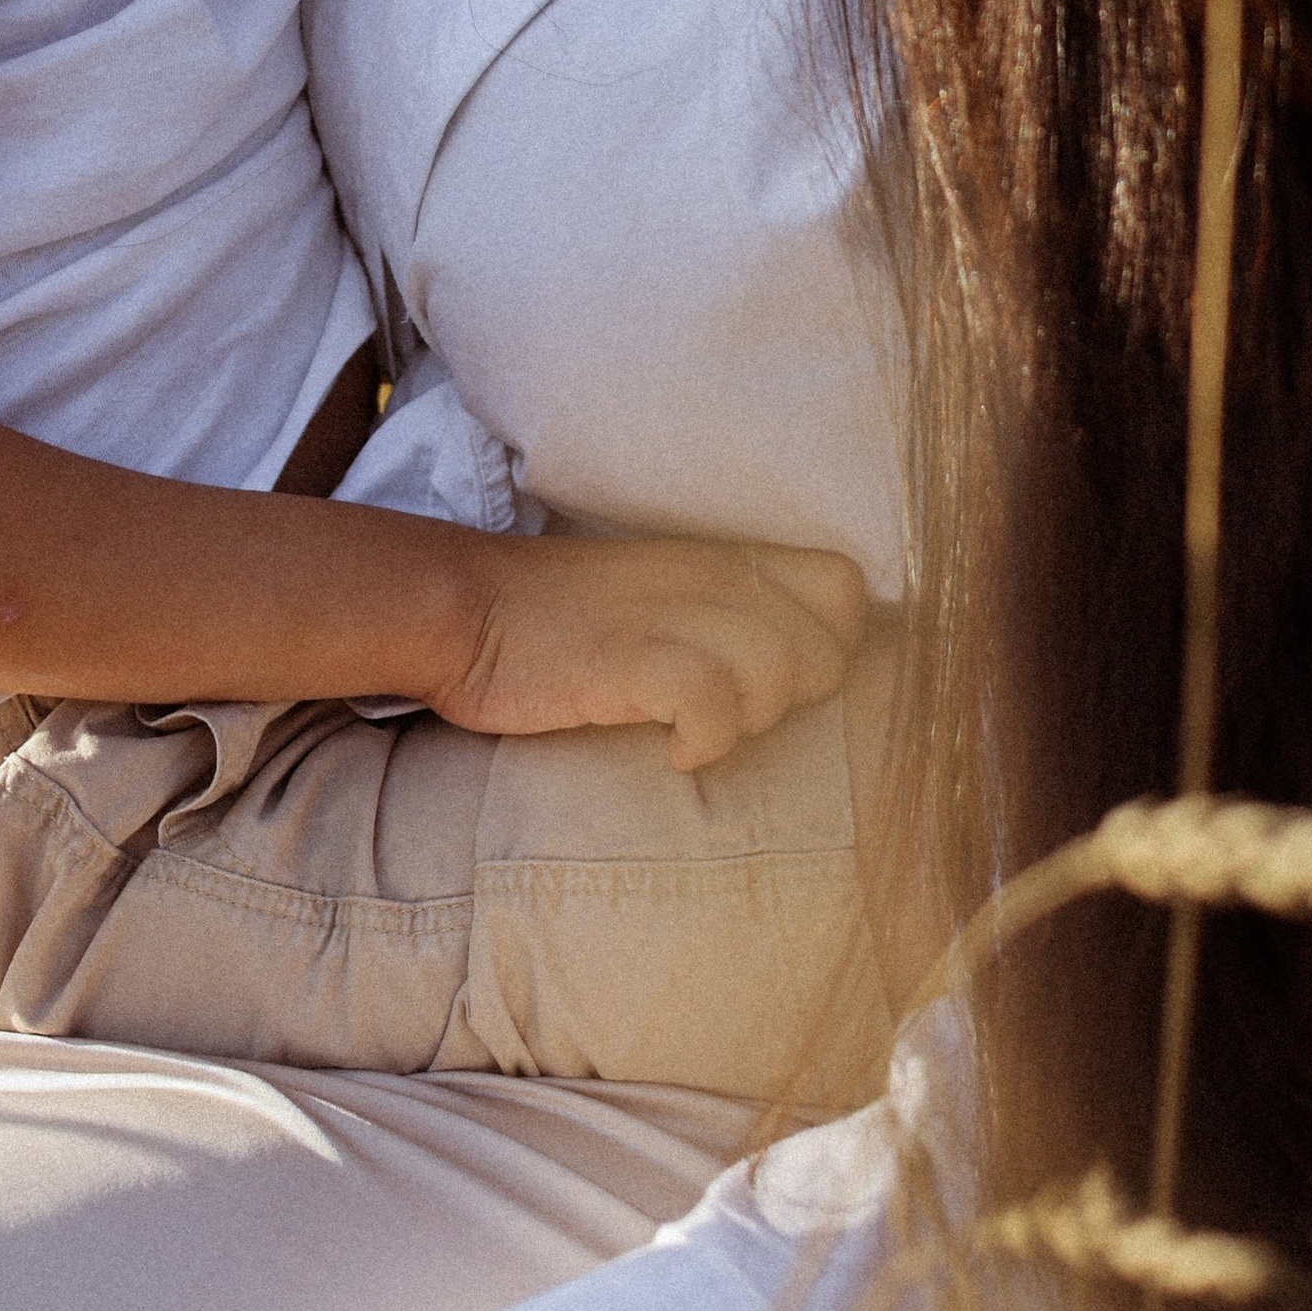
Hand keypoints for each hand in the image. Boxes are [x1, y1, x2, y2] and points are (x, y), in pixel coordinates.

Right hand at [435, 527, 868, 773]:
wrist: (468, 611)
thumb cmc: (565, 618)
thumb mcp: (664, 593)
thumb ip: (728, 610)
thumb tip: (798, 665)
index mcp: (725, 557)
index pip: (843, 586)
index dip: (833, 642)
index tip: (783, 682)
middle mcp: (712, 576)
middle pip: (825, 646)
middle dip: (795, 698)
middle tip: (733, 715)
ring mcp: (674, 613)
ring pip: (780, 670)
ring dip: (751, 720)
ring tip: (698, 733)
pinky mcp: (632, 657)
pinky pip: (712, 702)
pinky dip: (705, 740)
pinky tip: (673, 753)